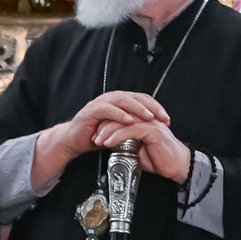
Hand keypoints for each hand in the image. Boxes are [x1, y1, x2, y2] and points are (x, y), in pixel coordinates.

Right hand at [39, 93, 170, 187]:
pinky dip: (119, 114)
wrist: (73, 141)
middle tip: (163, 117)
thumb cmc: (96, 136)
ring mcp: (101, 104)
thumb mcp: (119, 131)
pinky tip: (129, 120)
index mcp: (119, 102)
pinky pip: (107, 110)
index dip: (156, 107)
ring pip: (122, 100)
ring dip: (137, 108)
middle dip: (151, 107)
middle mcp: (111, 99)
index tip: (167, 119)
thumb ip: (132, 128)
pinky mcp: (91, 111)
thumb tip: (152, 132)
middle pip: (135, 97)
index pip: (142, 99)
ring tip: (149, 117)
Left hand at [92, 118, 193, 181]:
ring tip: (97, 140)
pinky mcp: (152, 131)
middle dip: (103, 126)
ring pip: (123, 122)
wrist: (178, 167)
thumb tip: (112, 147)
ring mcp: (150, 123)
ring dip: (107, 131)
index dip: (106, 124)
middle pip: (120, 116)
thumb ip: (127, 145)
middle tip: (92, 137)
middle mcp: (146, 118)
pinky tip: (108, 143)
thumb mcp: (138, 152)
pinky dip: (117, 136)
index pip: (121, 117)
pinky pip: (131, 130)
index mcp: (143, 120)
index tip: (94, 134)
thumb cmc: (160, 160)